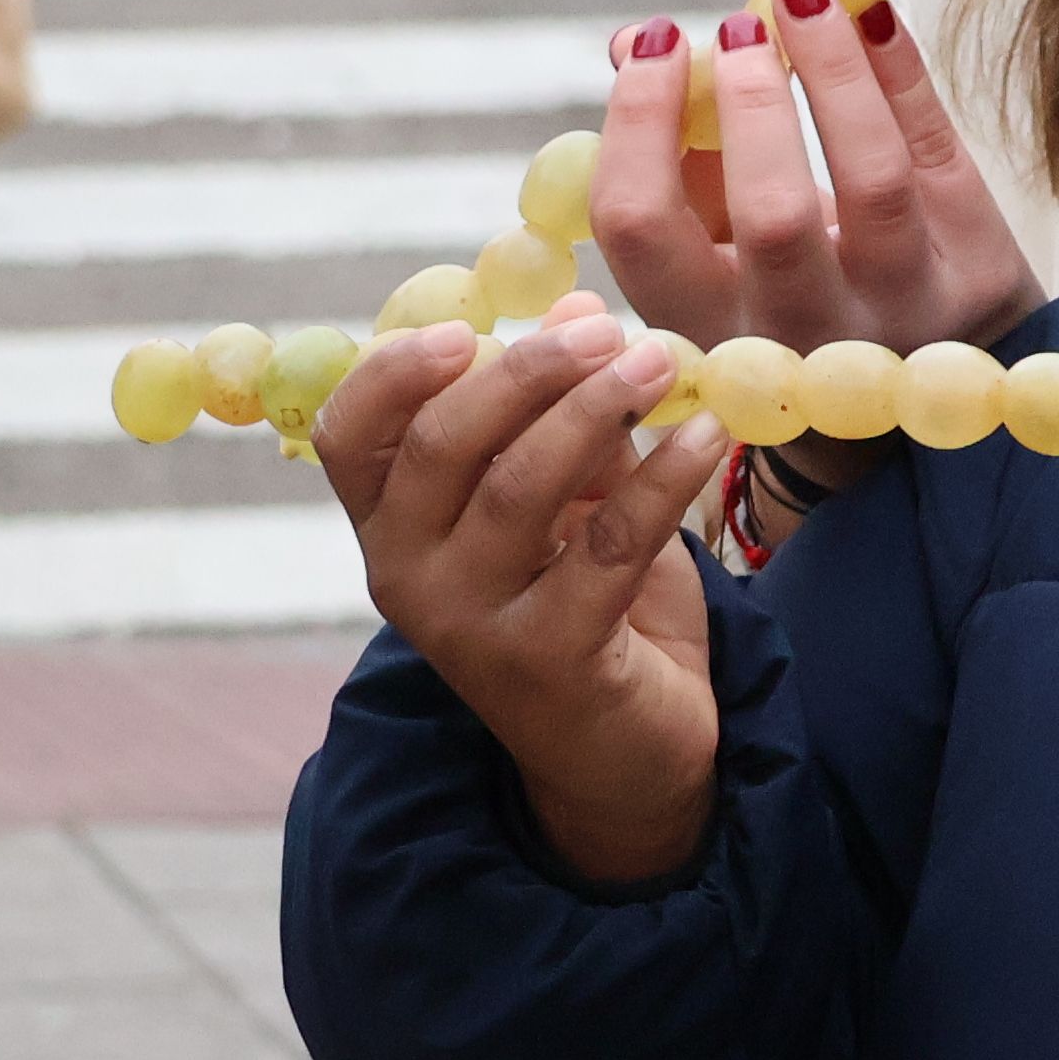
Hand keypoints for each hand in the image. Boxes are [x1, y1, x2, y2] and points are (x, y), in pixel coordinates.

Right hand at [314, 299, 730, 883]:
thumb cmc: (585, 601)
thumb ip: (566, 413)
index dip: (394, 371)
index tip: (468, 326)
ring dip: (598, 409)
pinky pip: (608, 546)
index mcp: (391, 524)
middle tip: (608, 330)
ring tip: (663, 361)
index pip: (349, 435)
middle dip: (527, 371)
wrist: (628, 752)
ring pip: (520, 489)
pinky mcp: (548, 662)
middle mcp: (407, 576)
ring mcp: (470, 625)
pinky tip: (709, 432)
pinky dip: (663, 478)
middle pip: (441, 446)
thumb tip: (579, 308)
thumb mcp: (571, 496)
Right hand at [581, 0, 1045, 351]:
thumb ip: (682, 160)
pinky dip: (903, 70)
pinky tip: (871, 10)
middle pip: (772, 217)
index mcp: (710, 334)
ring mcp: (907, 315)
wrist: (933, 406)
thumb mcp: (725, 258)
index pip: (642, 229)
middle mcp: (806, 343)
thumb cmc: (799, 302)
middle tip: (742, 24)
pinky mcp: (982, 277)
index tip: (651, 43)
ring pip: (876, 180)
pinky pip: (940, 152)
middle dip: (750, 104)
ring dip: (835, 69)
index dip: (638, 122)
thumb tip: (635, 46)